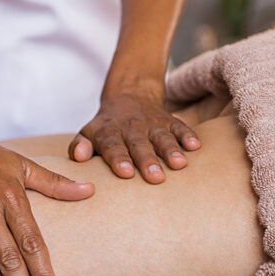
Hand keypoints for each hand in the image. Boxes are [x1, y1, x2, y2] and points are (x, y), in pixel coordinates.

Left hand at [70, 88, 200, 182]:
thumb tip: (78, 157)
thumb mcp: (88, 133)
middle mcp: (132, 128)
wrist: (128, 97)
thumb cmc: (106, 128)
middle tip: (155, 178)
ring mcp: (152, 124)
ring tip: (179, 164)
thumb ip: (79, 146)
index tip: (125, 173)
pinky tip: (195, 146)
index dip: (119, 159)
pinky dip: (188, 135)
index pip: (113, 146)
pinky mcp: (170, 121)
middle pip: (140, 145)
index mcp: (109, 133)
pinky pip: (180, 126)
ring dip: (171, 150)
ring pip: (162, 137)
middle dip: (147, 160)